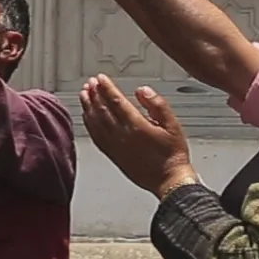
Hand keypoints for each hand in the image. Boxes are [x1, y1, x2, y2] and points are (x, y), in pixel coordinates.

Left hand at [79, 75, 195, 197]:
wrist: (169, 181)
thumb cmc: (173, 154)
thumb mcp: (173, 125)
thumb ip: (157, 105)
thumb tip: (142, 91)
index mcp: (136, 126)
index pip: (116, 101)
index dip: (106, 87)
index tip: (100, 78)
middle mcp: (122, 135)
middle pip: (102, 109)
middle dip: (95, 93)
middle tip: (90, 82)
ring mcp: (115, 146)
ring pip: (95, 122)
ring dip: (88, 106)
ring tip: (84, 94)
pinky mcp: (113, 155)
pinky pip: (95, 137)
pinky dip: (89, 124)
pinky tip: (87, 118)